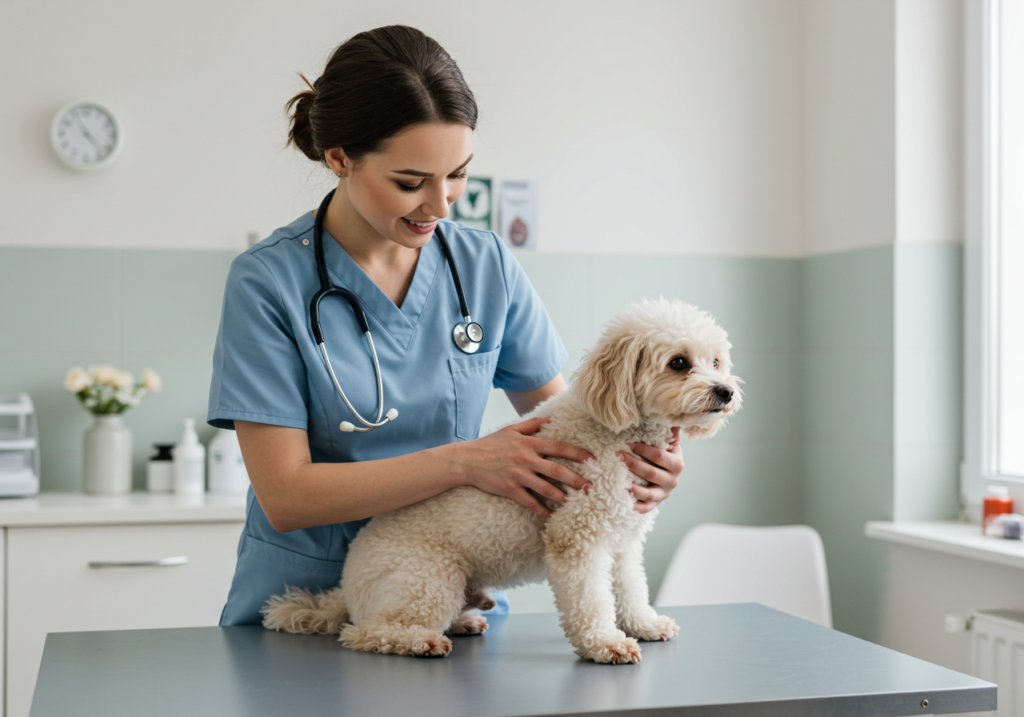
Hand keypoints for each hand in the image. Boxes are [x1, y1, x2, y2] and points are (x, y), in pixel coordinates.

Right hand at [450, 417, 594, 519]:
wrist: (467, 460)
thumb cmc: (490, 444)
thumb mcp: (511, 429)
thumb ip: (532, 424)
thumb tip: (551, 418)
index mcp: (529, 443)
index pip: (559, 447)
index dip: (578, 453)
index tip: (592, 459)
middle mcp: (527, 459)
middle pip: (557, 470)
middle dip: (576, 479)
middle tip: (591, 487)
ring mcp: (519, 475)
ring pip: (546, 488)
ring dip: (563, 497)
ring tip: (576, 503)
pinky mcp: (510, 489)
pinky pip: (530, 503)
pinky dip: (542, 511)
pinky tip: (552, 516)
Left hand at [617, 427, 683, 513]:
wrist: (667, 474)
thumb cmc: (664, 454)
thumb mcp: (669, 443)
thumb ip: (669, 432)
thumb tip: (672, 415)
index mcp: (677, 464)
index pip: (659, 456)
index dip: (643, 449)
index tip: (628, 442)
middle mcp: (673, 481)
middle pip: (651, 473)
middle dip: (633, 463)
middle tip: (617, 455)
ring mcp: (664, 495)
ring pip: (647, 493)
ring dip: (631, 485)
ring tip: (616, 477)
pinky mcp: (655, 504)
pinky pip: (645, 508)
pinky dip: (634, 506)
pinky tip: (622, 500)